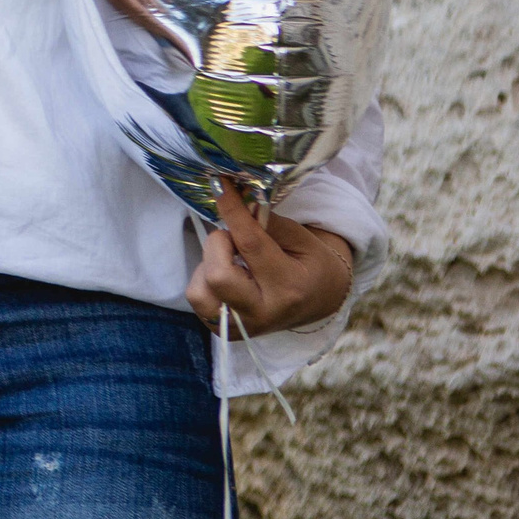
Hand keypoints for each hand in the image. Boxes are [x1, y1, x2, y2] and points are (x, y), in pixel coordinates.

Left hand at [186, 184, 355, 335]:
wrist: (321, 301)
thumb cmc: (310, 264)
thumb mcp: (301, 239)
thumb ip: (268, 223)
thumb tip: (236, 201)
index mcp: (289, 287)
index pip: (250, 244)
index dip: (231, 211)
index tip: (220, 185)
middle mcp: (264, 312)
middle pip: (217, 276)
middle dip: (218, 246)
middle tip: (234, 240)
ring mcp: (243, 327)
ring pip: (198, 291)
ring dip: (207, 266)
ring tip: (231, 261)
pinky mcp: (226, 332)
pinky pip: (197, 300)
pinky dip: (204, 281)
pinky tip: (227, 276)